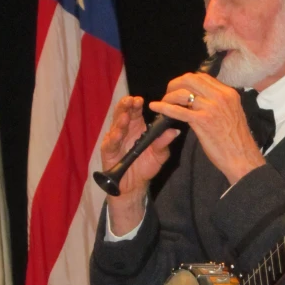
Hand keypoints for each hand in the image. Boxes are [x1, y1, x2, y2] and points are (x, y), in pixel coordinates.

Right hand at [101, 95, 179, 234]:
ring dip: (119, 120)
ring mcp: (115, 139)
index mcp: (137, 126)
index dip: (136, 104)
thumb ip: (164, 142)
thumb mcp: (159, 154)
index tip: (140, 99)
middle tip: (130, 101)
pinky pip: (110, 143)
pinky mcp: (109, 151)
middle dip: (125, 106)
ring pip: (115, 126)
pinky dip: (113, 138)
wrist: (135, 185)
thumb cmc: (147, 166)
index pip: (135, 111)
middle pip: (123, 113)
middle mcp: (125, 129)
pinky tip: (117, 134)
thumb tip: (176, 131)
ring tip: (125, 116)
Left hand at [151, 72, 264, 184]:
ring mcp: (211, 107)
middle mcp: (221, 96)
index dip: (187, 80)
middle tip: (168, 93)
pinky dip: (164, 107)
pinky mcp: (202, 121)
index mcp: (229, 93)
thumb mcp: (232, 113)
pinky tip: (156, 107)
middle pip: (191, 79)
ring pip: (183, 93)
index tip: (180, 88)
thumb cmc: (237, 140)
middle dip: (175, 84)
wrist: (242, 157)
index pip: (203, 77)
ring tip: (163, 103)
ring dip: (169, 96)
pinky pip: (178, 110)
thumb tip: (201, 98)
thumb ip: (219, 103)